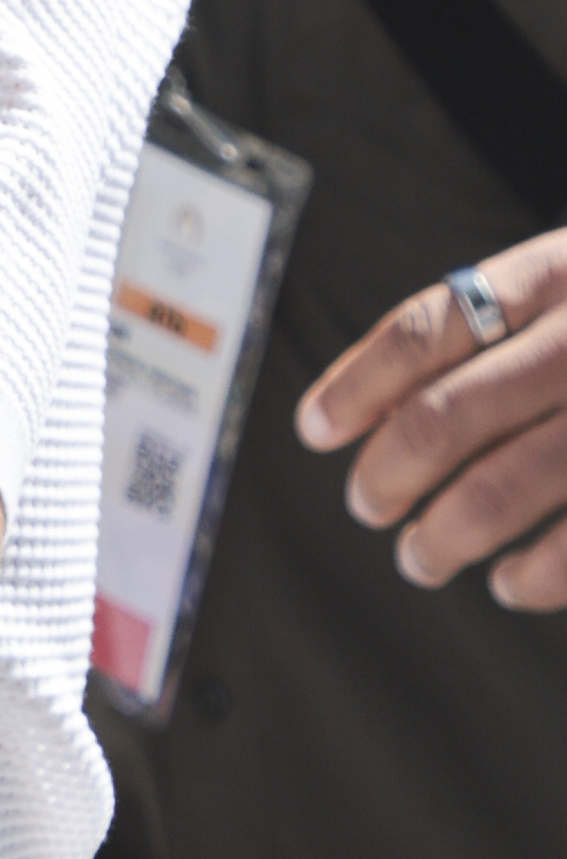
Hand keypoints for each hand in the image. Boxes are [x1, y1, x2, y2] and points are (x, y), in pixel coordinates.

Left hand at [295, 233, 566, 607]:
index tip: (316, 429)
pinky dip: (535, 573)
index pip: (427, 328)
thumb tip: (377, 407)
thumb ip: (500, 326)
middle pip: (449, 413)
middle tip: (366, 505)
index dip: (358, 383)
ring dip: (444, 534)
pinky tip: (510, 584)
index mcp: (561, 274)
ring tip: (419, 558)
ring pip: (505, 485)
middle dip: (389, 472)